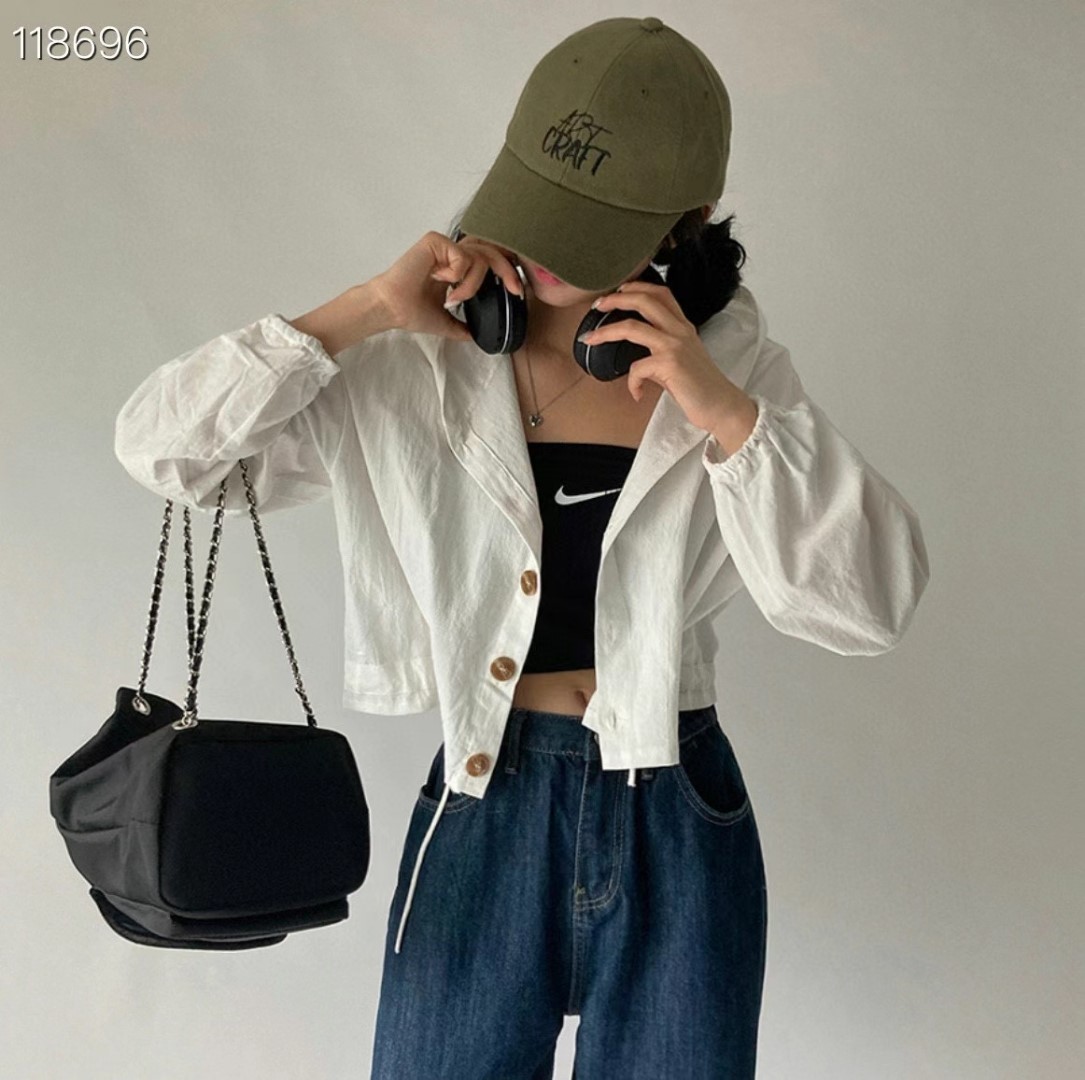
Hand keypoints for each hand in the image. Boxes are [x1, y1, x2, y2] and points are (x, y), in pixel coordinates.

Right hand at [371, 231, 523, 340]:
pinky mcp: (435, 241)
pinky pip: (463, 256)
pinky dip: (457, 274)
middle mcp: (452, 253)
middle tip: (515, 289)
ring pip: (479, 258)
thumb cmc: (412, 311)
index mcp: (457, 267)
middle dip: (508, 271)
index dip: (507, 272)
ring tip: (454, 298)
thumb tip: (477, 337)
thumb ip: (463, 325)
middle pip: (492, 252)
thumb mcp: (447, 322)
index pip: (490, 261)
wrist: (393, 309)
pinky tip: (439, 281)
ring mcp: (445, 246)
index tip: (517, 291)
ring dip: (472, 284)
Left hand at [581, 281, 756, 436]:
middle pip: (644, 300)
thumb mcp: (681, 360)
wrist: (721, 406)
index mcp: (683, 327)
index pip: (661, 293)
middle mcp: (679, 331)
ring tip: (590, 339)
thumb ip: (661, 352)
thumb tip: (638, 359)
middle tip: (597, 305)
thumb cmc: (701, 388)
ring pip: (632, 327)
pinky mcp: (670, 364)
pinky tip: (637, 393)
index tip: (618, 290)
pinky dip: (632, 383)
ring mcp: (675, 346)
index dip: (637, 286)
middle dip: (616, 299)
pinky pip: (636, 368)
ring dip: (606, 332)